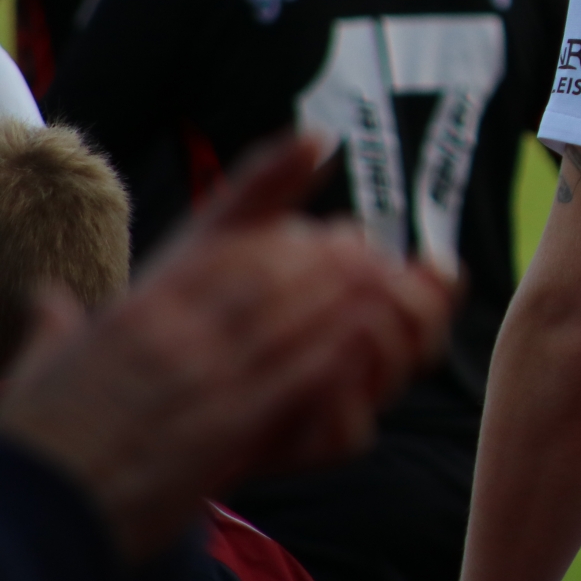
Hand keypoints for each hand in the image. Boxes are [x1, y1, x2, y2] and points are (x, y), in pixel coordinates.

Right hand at [0, 135, 454, 561]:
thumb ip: (57, 328)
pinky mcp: (223, 430)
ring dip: (341, 296)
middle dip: (322, 261)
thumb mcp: (39, 370)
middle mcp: (172, 336)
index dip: (277, 240)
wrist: (34, 513)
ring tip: (381, 281)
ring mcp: (199, 380)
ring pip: (288, 319)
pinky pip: (291, 380)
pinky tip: (362, 340)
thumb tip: (49, 300)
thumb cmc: (33, 447)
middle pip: (267, 277)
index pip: (220, 255)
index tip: (312, 232)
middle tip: (365, 249)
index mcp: (135, 314)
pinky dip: (331, 354)